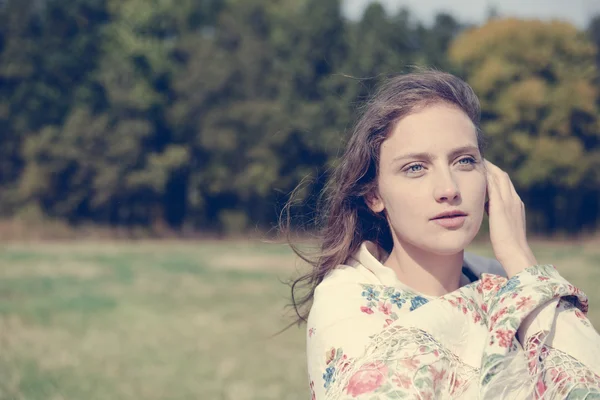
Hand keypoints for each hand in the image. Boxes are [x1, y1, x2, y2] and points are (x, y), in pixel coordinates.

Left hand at [484, 160, 536, 276]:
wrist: (515, 252)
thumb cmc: (508, 245)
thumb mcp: (503, 226)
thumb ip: (498, 215)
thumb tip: (488, 209)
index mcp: (516, 204)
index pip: (505, 183)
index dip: (495, 174)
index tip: (484, 169)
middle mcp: (514, 200)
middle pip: (503, 176)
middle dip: (491, 167)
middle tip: (479, 160)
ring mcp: (509, 202)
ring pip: (499, 178)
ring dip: (488, 168)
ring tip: (476, 162)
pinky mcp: (500, 207)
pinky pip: (493, 186)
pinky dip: (486, 177)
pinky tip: (477, 173)